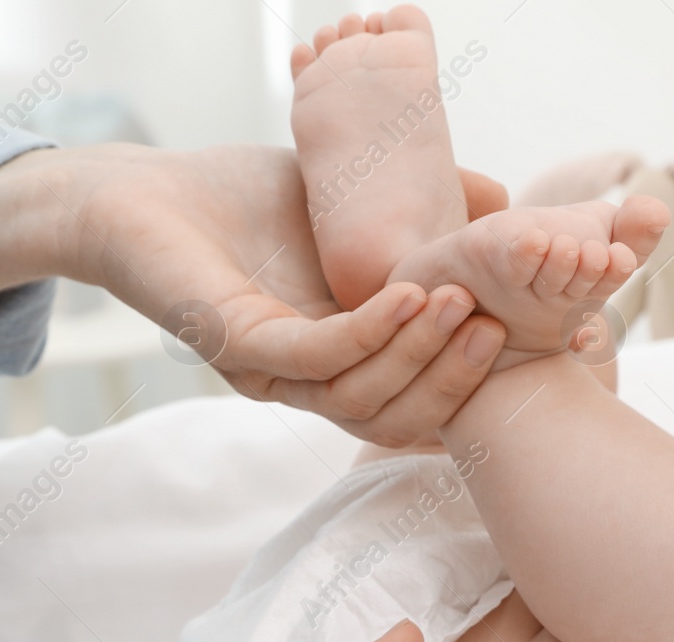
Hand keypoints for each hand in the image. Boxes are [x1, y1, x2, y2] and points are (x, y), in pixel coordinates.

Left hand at [0, 144, 509, 446]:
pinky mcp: (234, 345)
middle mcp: (309, 380)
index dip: (475, 381)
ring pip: (360, 398)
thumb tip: (504, 208)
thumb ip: (426, 210)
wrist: (144, 193)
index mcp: (344, 358)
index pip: (419, 398)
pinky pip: (314, 358)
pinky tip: (407, 297)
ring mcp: (270, 371)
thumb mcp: (357, 202)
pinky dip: (369, 334)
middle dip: (455, 378)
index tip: (530, 342)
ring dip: (419, 357)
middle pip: (395, 415)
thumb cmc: (247, 202)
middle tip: (501, 330)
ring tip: (462, 305)